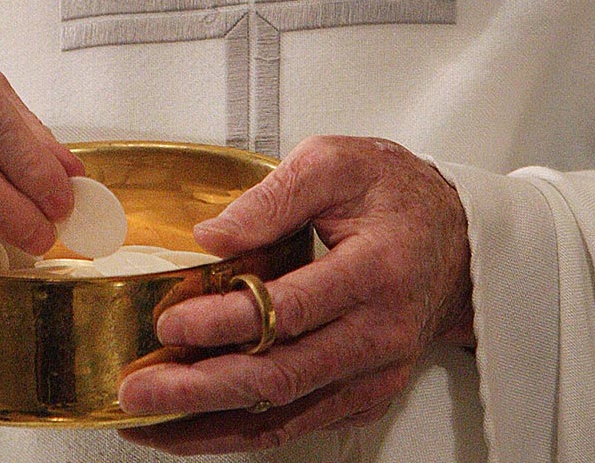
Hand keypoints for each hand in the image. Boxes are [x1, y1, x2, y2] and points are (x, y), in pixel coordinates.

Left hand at [118, 136, 471, 454]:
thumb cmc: (395, 196)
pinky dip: (241, 430)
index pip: (290, 309)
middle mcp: (380, 333)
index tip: (170, 322)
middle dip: (200, 389)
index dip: (225, 322)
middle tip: (138, 391)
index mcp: (377, 270)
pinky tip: (192, 426)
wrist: (457, 241)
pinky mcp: (365, 394)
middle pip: (281, 375)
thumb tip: (211, 237)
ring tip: (147, 421)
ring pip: (285, 413)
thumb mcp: (337, 163)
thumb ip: (273, 196)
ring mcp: (376, 373)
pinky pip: (298, 423)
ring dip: (209, 422)